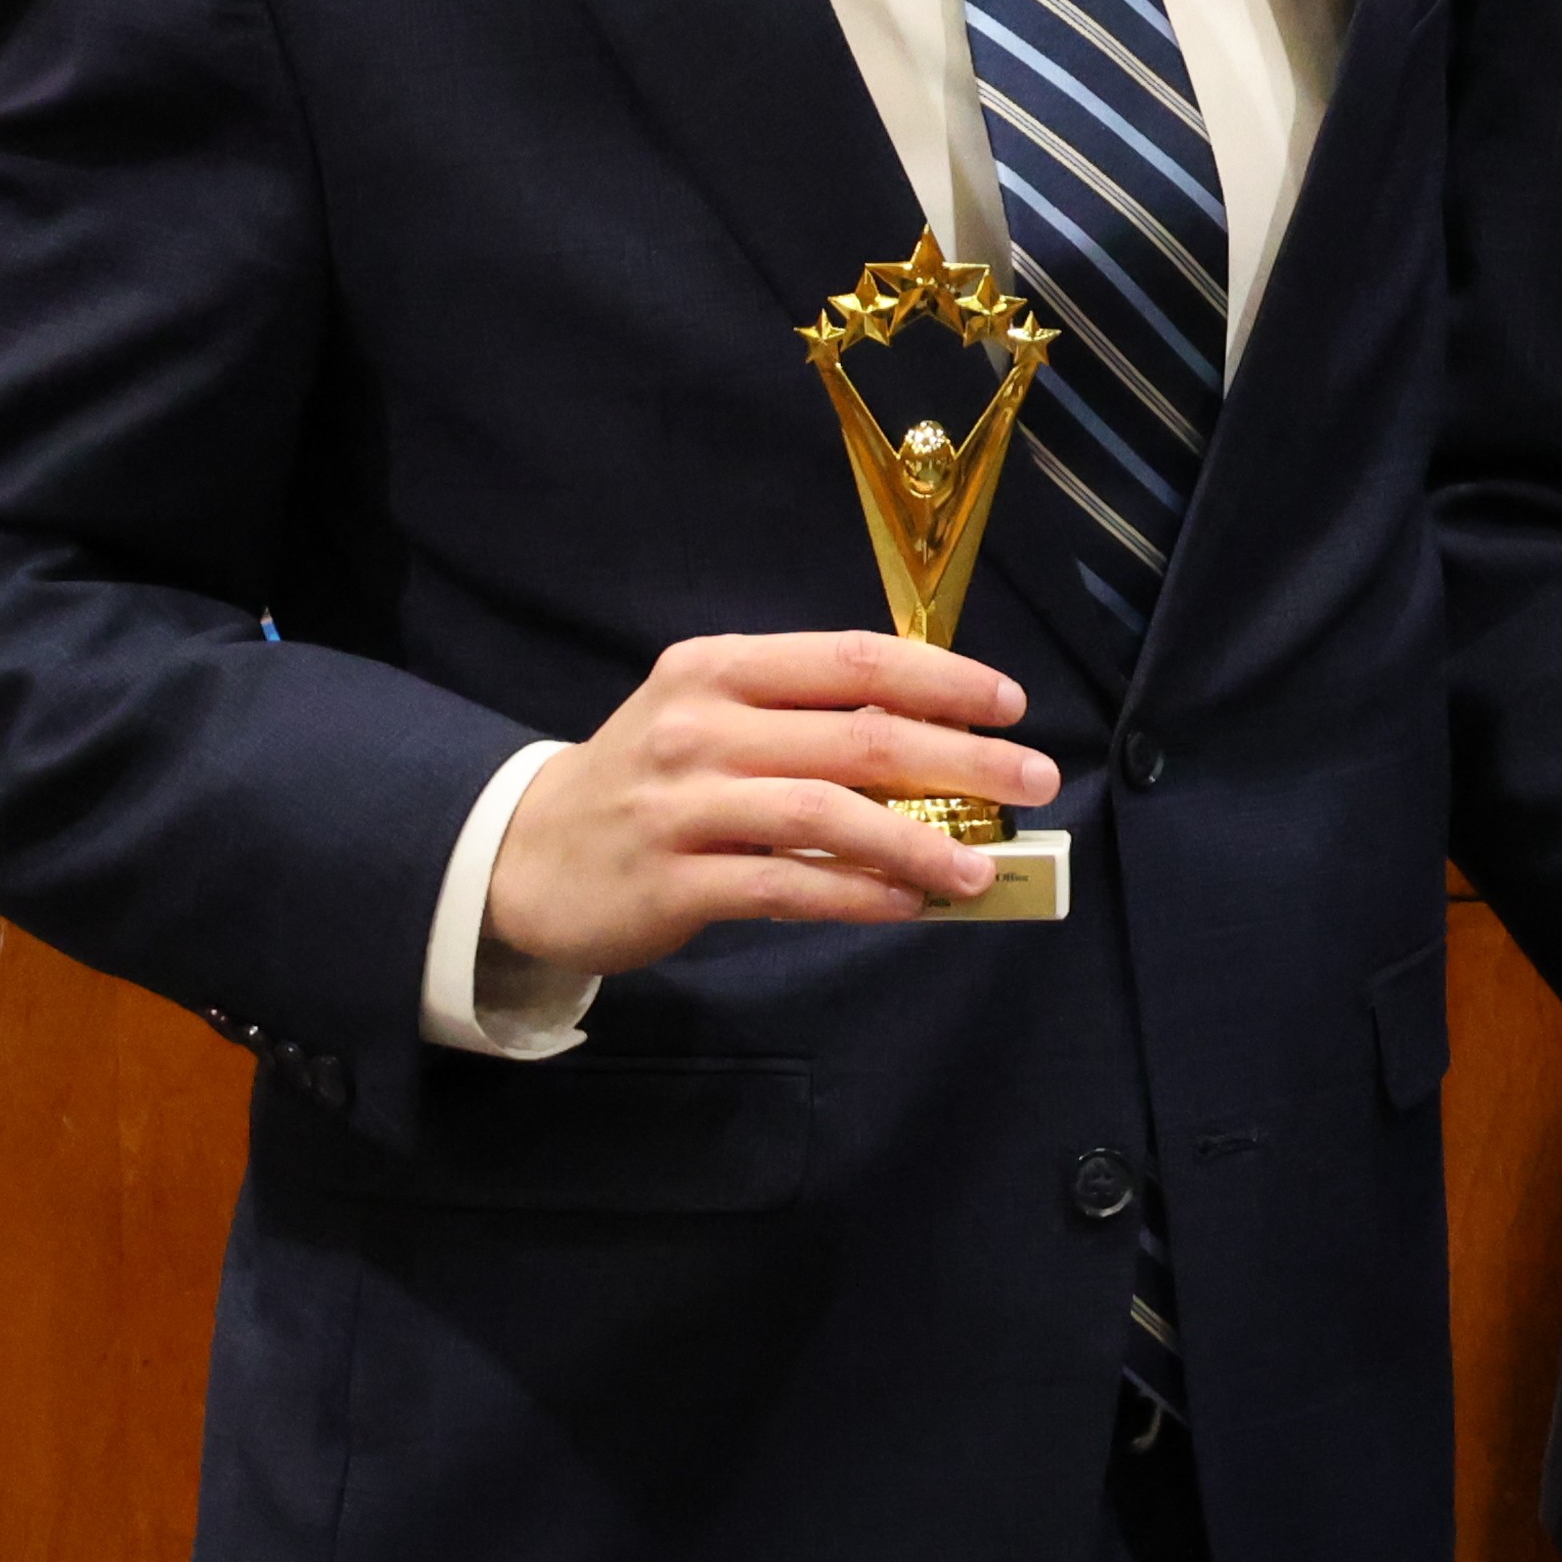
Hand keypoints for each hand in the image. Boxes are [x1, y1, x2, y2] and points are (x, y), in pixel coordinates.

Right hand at [482, 632, 1057, 976]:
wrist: (525, 854)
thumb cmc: (653, 780)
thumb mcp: (715, 717)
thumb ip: (809, 716)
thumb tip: (945, 738)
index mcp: (722, 669)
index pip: (854, 658)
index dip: (944, 679)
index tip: (1011, 705)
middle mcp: (700, 726)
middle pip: (859, 735)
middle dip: (964, 759)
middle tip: (1036, 781)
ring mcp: (680, 805)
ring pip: (828, 814)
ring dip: (920, 841)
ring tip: (982, 867)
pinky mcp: (670, 881)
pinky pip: (786, 885)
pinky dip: (859, 894)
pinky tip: (910, 903)